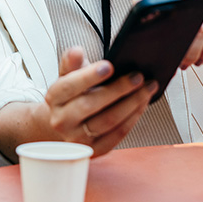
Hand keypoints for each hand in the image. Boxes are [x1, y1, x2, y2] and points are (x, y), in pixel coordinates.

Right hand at [41, 47, 158, 156]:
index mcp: (54, 98)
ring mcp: (78, 139)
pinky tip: (142, 103)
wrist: (65, 124)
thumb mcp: (67, 75)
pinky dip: (133, 118)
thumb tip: (76, 51)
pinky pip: (117, 135)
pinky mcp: (95, 150)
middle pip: (91, 105)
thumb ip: (71, 62)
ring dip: (132, 103)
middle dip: (118, 89)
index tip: (110, 65)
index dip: (89, 76)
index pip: (70, 86)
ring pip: (108, 121)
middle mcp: (62, 121)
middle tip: (138, 76)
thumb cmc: (71, 94)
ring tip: (148, 88)